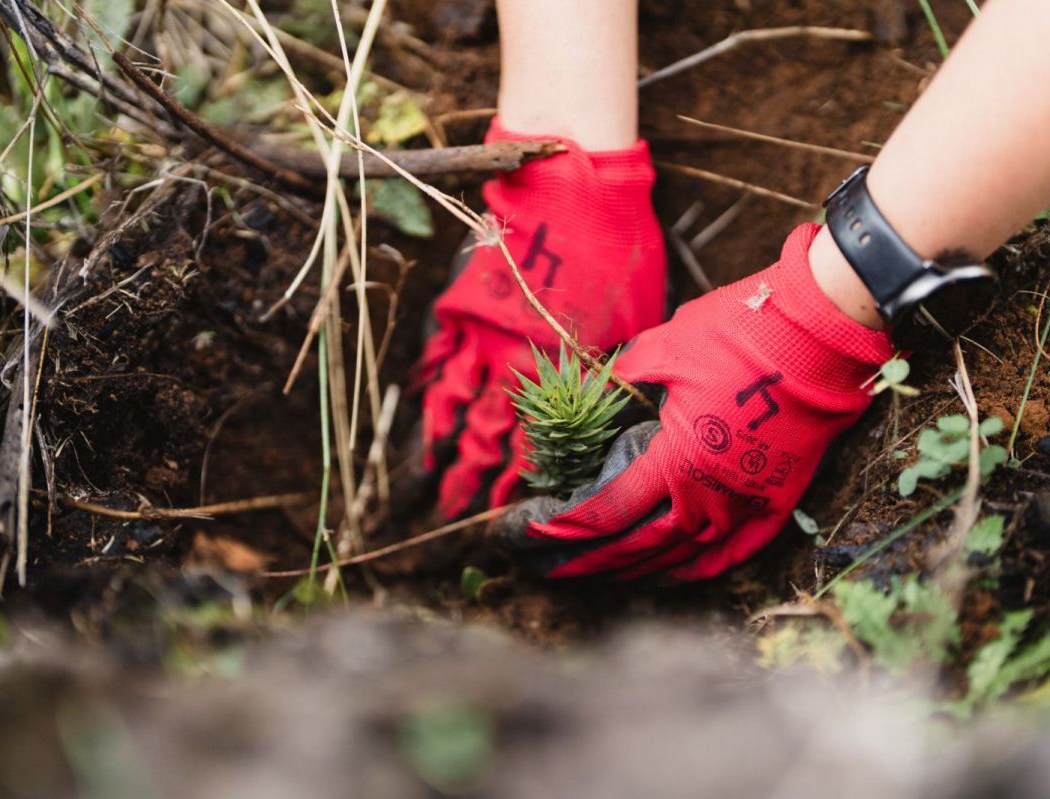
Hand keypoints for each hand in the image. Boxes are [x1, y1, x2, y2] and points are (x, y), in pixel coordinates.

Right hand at [416, 119, 665, 518]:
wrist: (568, 183)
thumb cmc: (616, 247)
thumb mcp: (633, 317)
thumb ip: (614, 367)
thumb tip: (613, 408)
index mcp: (558, 366)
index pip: (532, 443)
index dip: (516, 483)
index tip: (506, 516)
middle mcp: (511, 358)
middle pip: (483, 432)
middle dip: (467, 478)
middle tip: (450, 516)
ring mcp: (480, 329)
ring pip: (451, 397)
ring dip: (438, 441)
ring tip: (424, 474)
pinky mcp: (462, 299)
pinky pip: (436, 350)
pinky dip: (425, 382)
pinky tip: (417, 405)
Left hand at [490, 224, 895, 581]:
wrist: (822, 335)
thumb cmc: (740, 335)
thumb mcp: (664, 348)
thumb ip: (625, 375)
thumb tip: (602, 384)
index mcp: (674, 461)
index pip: (607, 513)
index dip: (566, 529)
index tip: (534, 534)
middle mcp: (707, 498)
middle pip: (636, 548)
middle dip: (589, 562)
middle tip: (553, 570)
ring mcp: (746, 507)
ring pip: (681, 559)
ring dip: (637, 572)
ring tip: (603, 577)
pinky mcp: (778, 505)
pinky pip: (733, 555)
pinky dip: (698, 570)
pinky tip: (674, 576)